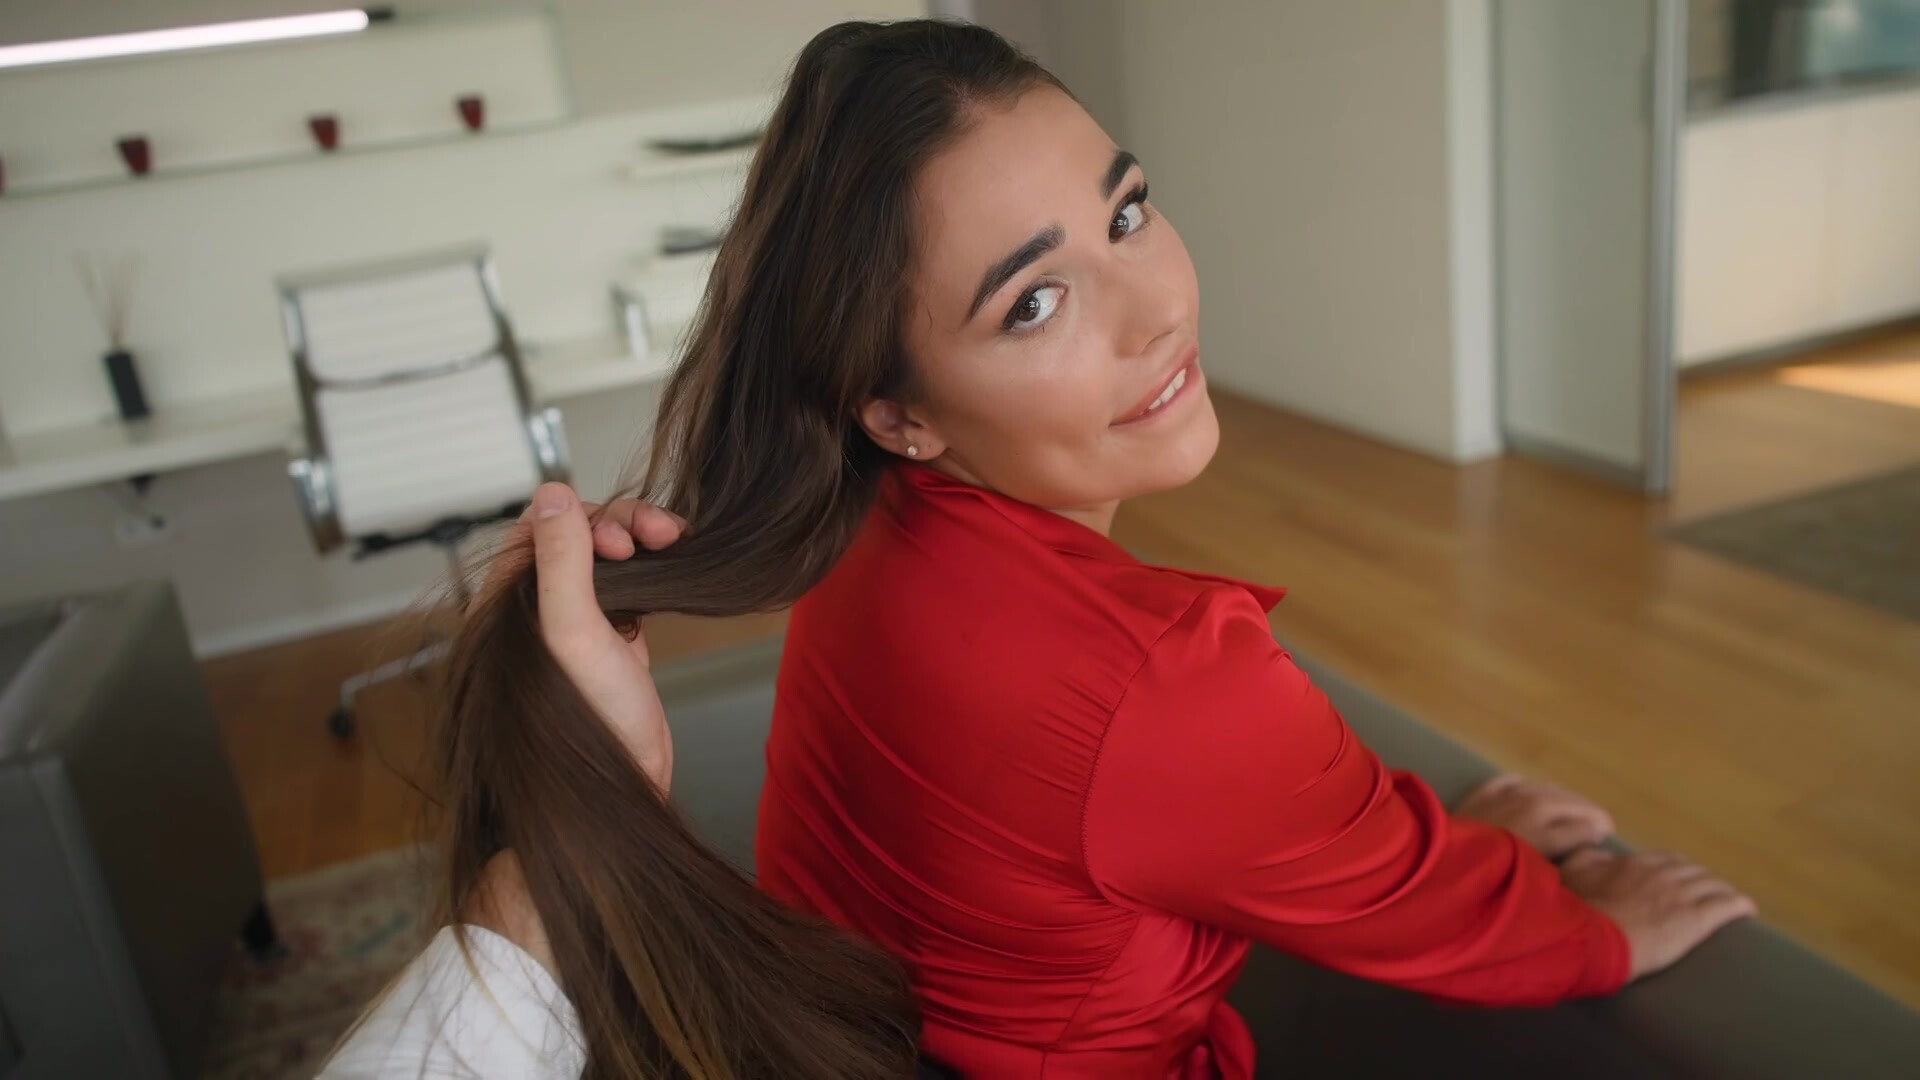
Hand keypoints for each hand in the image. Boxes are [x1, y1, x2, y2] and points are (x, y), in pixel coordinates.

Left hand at [519, 482, 684, 791]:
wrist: (622, 786)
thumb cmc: (590, 719)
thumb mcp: (572, 630)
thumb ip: (561, 559)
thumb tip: (554, 493)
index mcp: (511, 603)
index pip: (539, 527)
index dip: (583, 516)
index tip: (619, 539)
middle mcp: (540, 610)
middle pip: (578, 535)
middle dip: (621, 525)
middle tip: (660, 537)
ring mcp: (578, 625)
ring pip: (607, 556)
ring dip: (640, 539)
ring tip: (674, 541)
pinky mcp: (613, 641)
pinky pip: (629, 584)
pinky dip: (651, 567)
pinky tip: (671, 568)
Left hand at [1455, 774, 1614, 859]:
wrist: (1440, 863)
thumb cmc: (1492, 876)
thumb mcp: (1536, 873)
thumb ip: (1566, 853)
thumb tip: (1592, 836)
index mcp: (1544, 830)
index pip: (1583, 824)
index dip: (1598, 828)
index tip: (1606, 834)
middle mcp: (1529, 805)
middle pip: (1568, 802)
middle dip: (1588, 811)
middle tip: (1600, 821)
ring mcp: (1504, 796)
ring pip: (1543, 789)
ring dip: (1562, 796)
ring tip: (1573, 806)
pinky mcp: (1481, 793)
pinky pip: (1509, 782)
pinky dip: (1523, 785)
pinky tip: (1527, 788)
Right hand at [1561, 848, 1756, 978]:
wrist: (1596, 937)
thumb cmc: (1581, 909)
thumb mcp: (1573, 873)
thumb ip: (1586, 857)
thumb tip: (1598, 852)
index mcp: (1635, 863)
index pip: (1664, 860)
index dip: (1675, 869)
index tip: (1677, 878)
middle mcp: (1663, 873)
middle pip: (1692, 871)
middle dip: (1701, 879)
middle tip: (1704, 891)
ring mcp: (1683, 895)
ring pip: (1712, 885)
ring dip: (1721, 890)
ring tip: (1726, 899)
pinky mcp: (1698, 919)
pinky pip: (1727, 906)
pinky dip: (1739, 905)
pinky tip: (1747, 909)